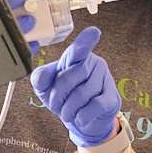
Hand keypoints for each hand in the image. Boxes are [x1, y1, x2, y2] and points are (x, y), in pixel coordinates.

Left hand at [32, 26, 123, 148]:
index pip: (79, 49)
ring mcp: (105, 80)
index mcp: (77, 57)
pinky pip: (95, 106)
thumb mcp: (46, 87)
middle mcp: (93, 64)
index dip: (85, 41)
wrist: (82, 120)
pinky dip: (82, 116)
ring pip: (81, 95)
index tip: (94, 32)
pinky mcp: (112, 99)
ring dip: (68, 110)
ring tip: (67, 113)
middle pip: (69, 78)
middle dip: (57, 96)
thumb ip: (40, 78)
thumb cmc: (64, 97)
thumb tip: (42, 76)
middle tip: (56, 105)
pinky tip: (80, 118)